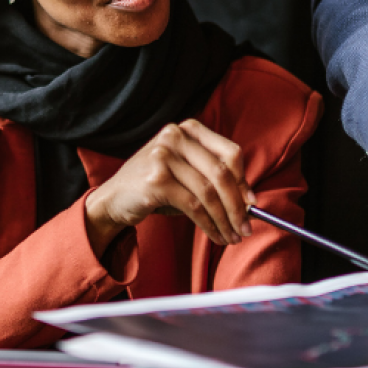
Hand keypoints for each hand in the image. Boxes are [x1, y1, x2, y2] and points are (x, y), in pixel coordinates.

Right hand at [85, 119, 254, 251]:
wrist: (114, 198)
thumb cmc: (157, 187)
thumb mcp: (187, 174)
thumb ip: (215, 180)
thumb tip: (250, 202)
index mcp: (188, 130)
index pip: (230, 152)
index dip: (244, 180)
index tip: (252, 204)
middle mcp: (175, 136)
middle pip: (221, 173)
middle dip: (237, 205)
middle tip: (246, 228)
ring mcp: (163, 156)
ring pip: (208, 192)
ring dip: (224, 219)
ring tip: (231, 237)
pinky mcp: (155, 180)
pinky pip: (193, 206)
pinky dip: (208, 225)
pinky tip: (215, 236)